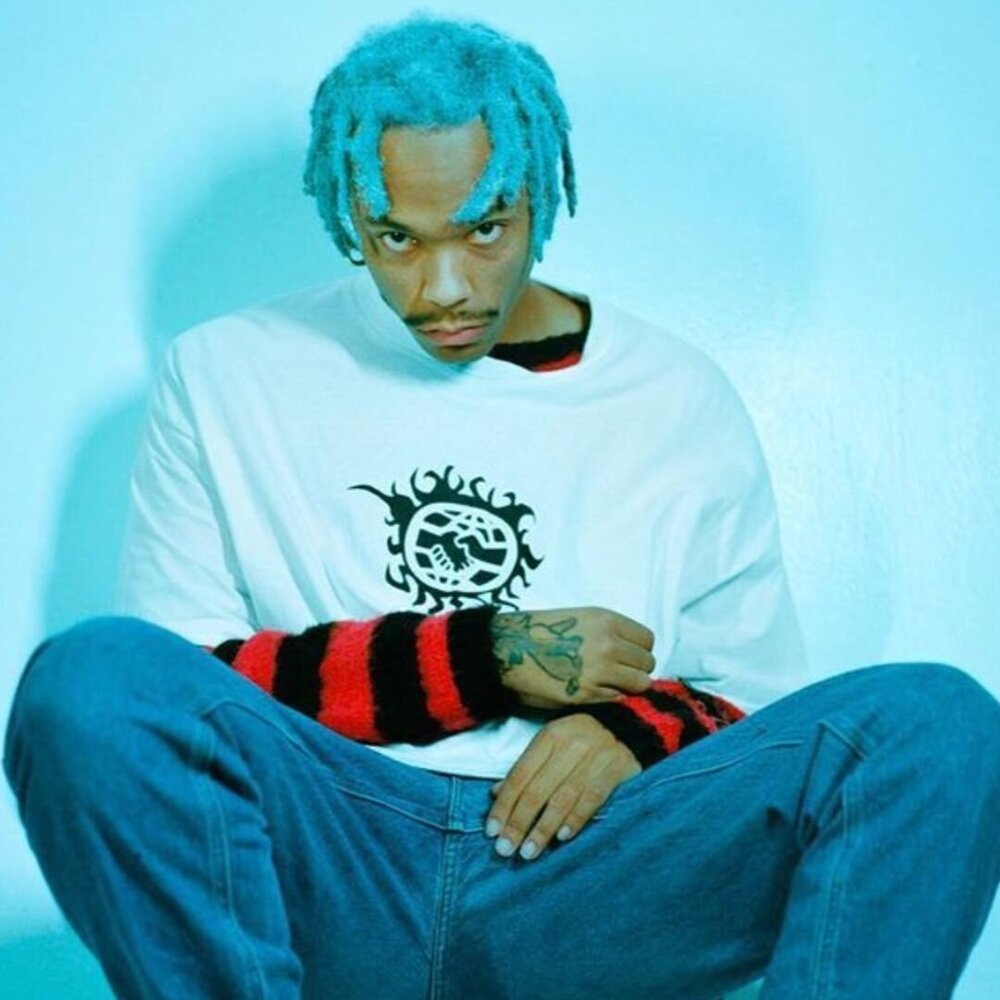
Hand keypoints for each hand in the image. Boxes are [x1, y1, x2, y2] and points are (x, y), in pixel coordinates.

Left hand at [485, 714, 640, 861]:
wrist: (632, 728)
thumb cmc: (583, 742)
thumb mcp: (553, 746)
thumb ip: (528, 769)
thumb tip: (496, 794)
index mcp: (550, 736)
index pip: (520, 774)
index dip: (504, 804)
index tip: (492, 831)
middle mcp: (571, 744)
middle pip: (538, 789)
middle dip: (519, 822)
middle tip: (506, 849)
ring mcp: (595, 755)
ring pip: (562, 798)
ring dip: (543, 828)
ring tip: (529, 851)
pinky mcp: (617, 768)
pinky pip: (592, 799)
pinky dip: (575, 819)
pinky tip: (562, 837)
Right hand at [491, 606, 655, 709]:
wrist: (507, 649)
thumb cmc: (541, 631)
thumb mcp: (582, 619)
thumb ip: (610, 633)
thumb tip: (632, 654)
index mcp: (607, 620)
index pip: (648, 640)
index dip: (639, 650)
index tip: (627, 656)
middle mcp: (608, 643)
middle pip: (647, 663)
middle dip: (636, 669)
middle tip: (618, 673)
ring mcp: (599, 670)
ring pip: (640, 683)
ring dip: (628, 686)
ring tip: (609, 684)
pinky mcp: (587, 694)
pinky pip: (618, 698)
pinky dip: (610, 698)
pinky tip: (593, 691)